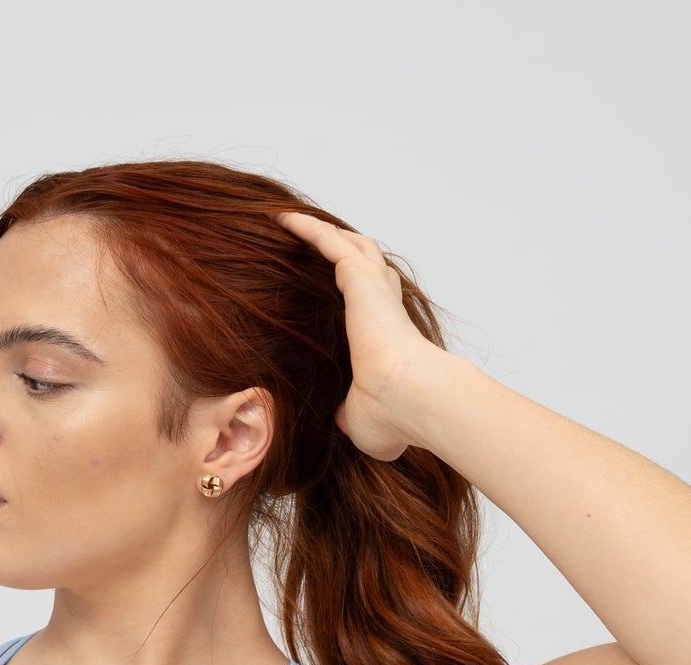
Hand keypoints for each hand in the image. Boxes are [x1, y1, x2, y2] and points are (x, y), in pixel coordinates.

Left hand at [274, 210, 442, 461]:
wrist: (408, 397)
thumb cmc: (392, 416)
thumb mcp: (360, 419)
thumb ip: (348, 411)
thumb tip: (339, 418)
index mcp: (387, 337)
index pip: (375, 302)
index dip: (364, 290)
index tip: (345, 286)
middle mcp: (384, 307)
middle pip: (366, 264)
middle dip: (345, 250)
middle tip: (321, 242)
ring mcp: (375, 290)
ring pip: (350, 246)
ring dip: (325, 232)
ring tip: (296, 224)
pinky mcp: (361, 278)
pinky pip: (329, 241)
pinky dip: (307, 228)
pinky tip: (283, 219)